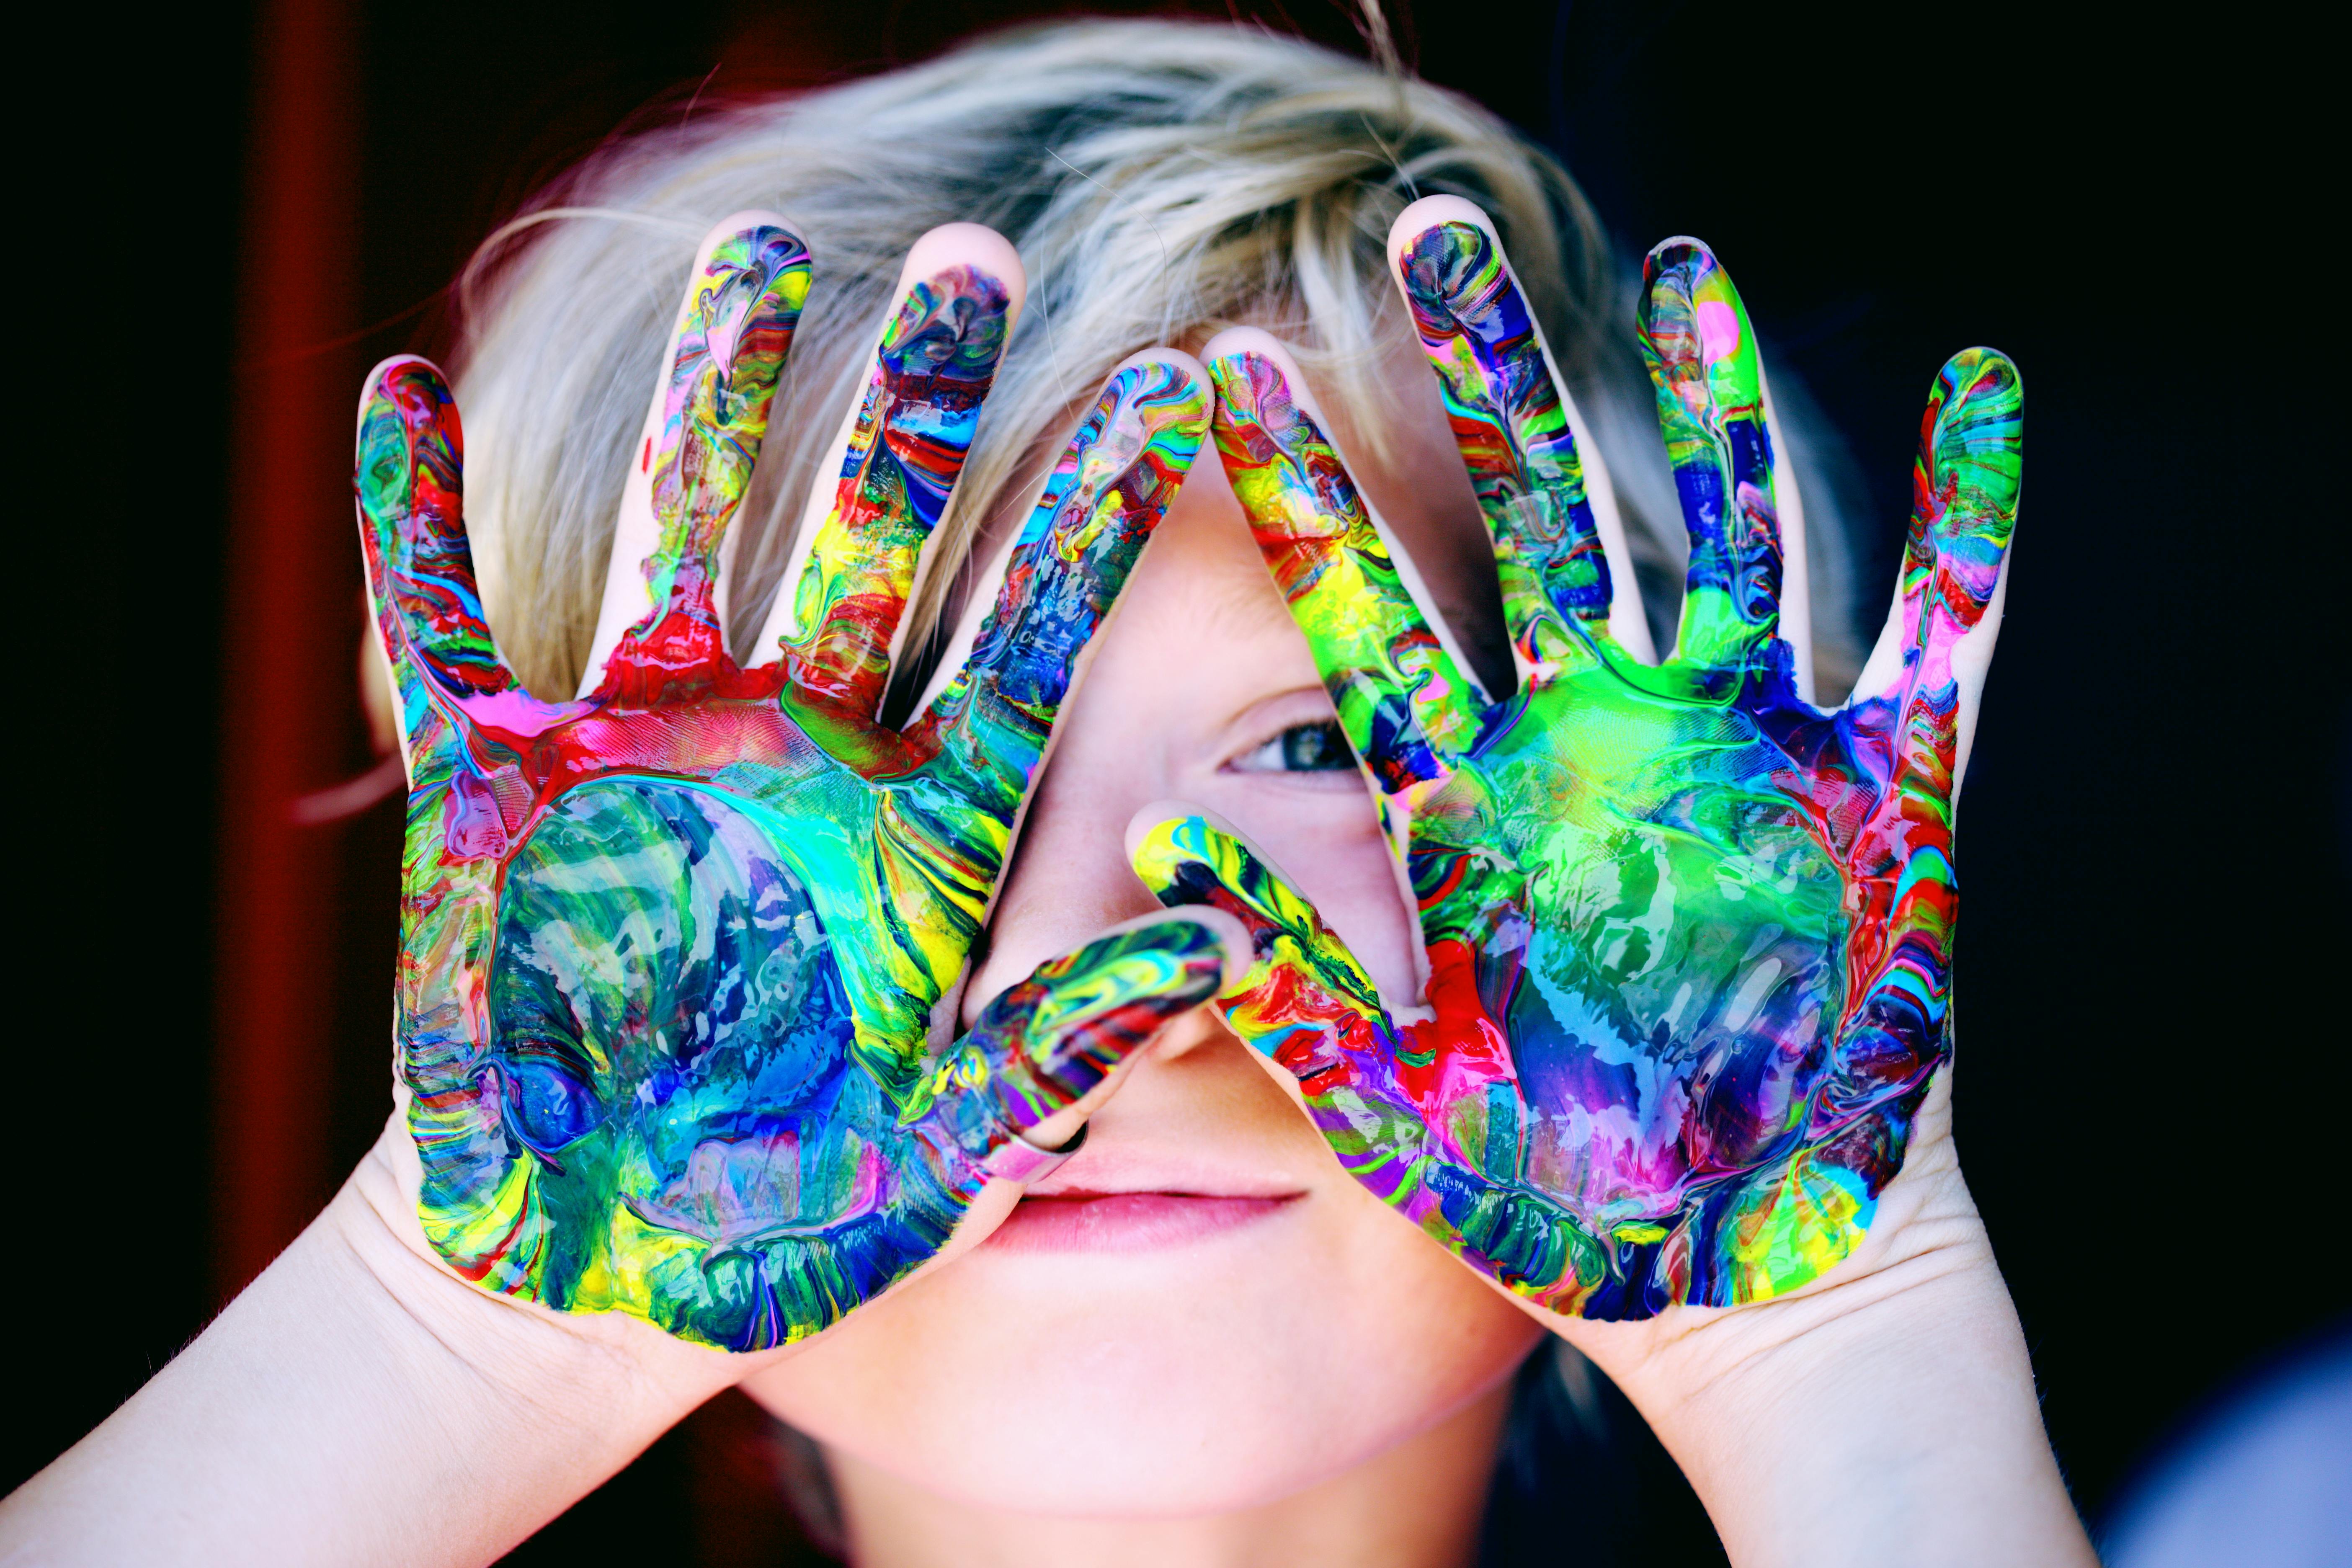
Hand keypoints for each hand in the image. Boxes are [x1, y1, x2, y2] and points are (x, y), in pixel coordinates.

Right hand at [361, 214, 1224, 1349]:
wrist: (604, 1257)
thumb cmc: (787, 1213)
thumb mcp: (945, 1147)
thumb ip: (1073, 1039)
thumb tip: (1229, 940)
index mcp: (916, 829)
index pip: (1030, 642)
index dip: (1093, 519)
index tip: (1173, 382)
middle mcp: (796, 753)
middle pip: (871, 539)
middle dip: (914, 402)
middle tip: (974, 252)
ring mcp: (646, 749)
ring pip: (688, 529)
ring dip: (711, 398)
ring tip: (753, 246)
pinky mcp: (497, 784)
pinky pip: (446, 626)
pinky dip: (411, 525)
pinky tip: (399, 399)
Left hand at [1136, 198, 2019, 1319]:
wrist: (1724, 1273)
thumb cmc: (1549, 1202)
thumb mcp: (1390, 1095)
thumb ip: (1281, 975)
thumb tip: (1144, 860)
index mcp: (1475, 800)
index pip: (1365, 612)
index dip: (1298, 493)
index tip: (1219, 373)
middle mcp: (1598, 744)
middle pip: (1532, 521)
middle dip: (1490, 381)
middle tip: (1436, 234)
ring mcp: (1740, 753)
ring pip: (1722, 533)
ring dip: (1714, 405)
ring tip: (1688, 268)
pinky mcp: (1880, 792)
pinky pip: (1940, 629)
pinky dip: (1972, 520)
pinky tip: (1981, 390)